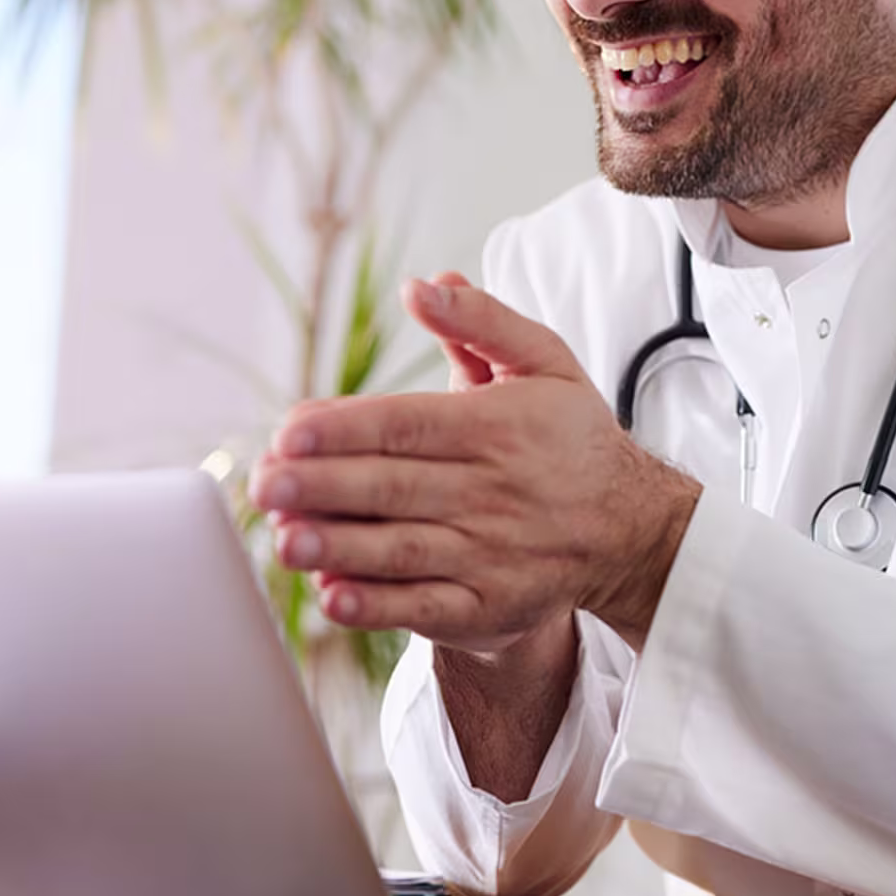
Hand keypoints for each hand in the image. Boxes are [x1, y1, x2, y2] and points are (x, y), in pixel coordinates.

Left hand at [248, 277, 701, 652]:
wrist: (631, 530)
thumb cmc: (571, 437)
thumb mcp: (544, 361)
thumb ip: (480, 320)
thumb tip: (420, 286)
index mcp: (496, 428)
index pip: (408, 426)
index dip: (346, 428)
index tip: (289, 429)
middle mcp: (491, 493)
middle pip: (394, 488)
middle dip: (323, 486)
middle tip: (263, 482)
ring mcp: (489, 555)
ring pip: (402, 551)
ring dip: (338, 548)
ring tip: (283, 539)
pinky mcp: (486, 607)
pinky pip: (425, 610)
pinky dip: (377, 607)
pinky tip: (331, 596)